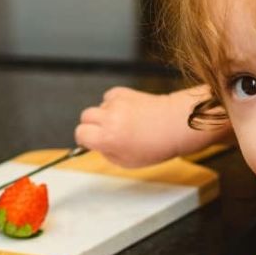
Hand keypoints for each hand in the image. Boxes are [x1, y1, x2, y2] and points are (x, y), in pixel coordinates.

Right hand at [75, 87, 190, 167]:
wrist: (174, 126)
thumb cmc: (156, 146)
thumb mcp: (127, 162)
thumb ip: (107, 153)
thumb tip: (95, 144)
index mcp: (108, 138)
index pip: (80, 134)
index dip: (85, 139)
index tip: (91, 141)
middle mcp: (109, 118)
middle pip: (85, 117)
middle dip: (92, 126)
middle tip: (107, 133)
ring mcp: (116, 103)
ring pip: (98, 107)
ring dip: (106, 115)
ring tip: (124, 123)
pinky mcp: (124, 92)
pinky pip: (109, 97)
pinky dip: (114, 104)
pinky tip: (127, 112)